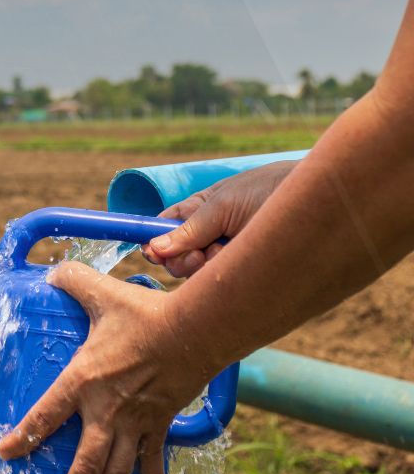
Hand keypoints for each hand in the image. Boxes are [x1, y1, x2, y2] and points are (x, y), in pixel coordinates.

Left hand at [0, 262, 214, 473]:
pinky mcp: (160, 424)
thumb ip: (72, 280)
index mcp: (83, 380)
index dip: (22, 437)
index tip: (5, 453)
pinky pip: (153, 460)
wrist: (194, 331)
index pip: (44, 416)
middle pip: (85, 462)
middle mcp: (106, 410)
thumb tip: (53, 273)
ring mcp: (135, 422)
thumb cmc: (145, 314)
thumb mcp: (101, 292)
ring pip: (116, 469)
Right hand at [142, 160, 296, 276]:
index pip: (164, 230)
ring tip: (228, 252)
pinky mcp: (245, 273)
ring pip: (196, 274)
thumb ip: (188, 228)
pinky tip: (241, 262)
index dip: (155, 242)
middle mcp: (210, 235)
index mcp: (199, 212)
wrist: (320, 201)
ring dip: (205, 267)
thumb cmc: (270, 190)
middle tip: (200, 254)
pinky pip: (221, 283)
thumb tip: (152, 248)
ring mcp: (228, 255)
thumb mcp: (223, 205)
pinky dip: (224, 275)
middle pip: (175, 258)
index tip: (152, 253)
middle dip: (181, 260)